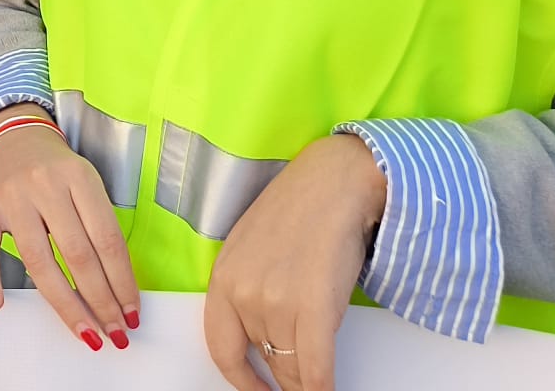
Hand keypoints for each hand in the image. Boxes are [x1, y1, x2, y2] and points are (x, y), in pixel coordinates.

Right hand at [0, 106, 138, 352]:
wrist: (15, 135)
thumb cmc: (58, 169)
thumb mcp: (86, 182)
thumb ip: (99, 225)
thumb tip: (117, 287)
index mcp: (78, 177)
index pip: (107, 239)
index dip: (122, 282)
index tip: (133, 314)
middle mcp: (45, 185)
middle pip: (77, 254)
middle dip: (100, 301)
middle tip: (116, 332)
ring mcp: (12, 197)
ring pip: (38, 260)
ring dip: (65, 304)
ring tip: (86, 333)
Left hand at [202, 133, 385, 390]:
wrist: (333, 184)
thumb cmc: (298, 210)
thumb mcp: (252, 250)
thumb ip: (248, 292)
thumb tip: (261, 337)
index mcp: (223, 279)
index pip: (221, 348)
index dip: (241, 379)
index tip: (256, 389)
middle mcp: (244, 293)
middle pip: (264, 360)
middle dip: (284, 378)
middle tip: (297, 382)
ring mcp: (277, 302)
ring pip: (291, 368)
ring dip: (306, 381)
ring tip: (317, 380)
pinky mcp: (314, 308)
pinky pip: (315, 369)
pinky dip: (322, 387)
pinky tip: (327, 389)